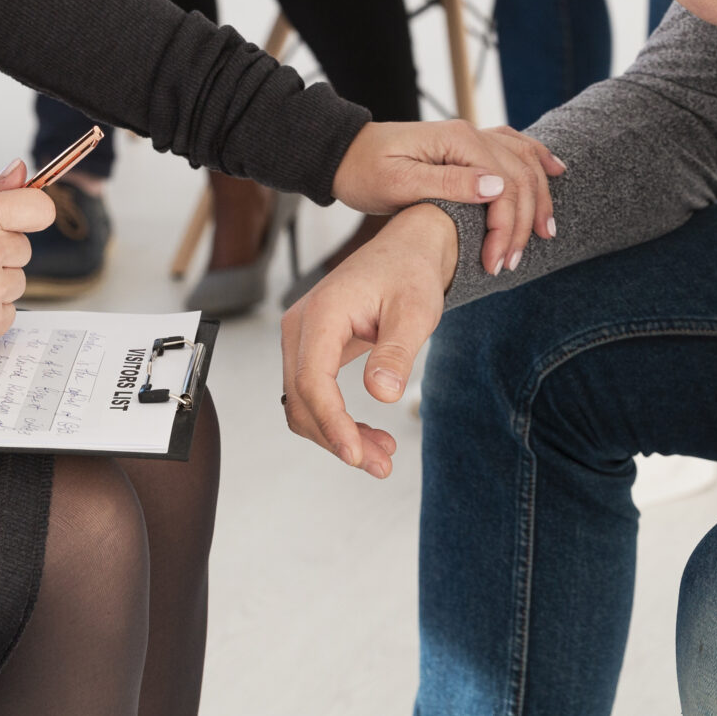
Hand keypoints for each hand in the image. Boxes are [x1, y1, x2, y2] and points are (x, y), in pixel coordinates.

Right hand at [281, 205, 454, 476]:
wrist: (407, 250)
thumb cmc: (410, 273)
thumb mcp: (415, 311)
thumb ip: (397, 352)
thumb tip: (381, 395)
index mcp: (322, 312)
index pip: (312, 381)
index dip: (332, 424)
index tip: (357, 455)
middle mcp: (301, 325)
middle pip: (302, 400)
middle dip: (337, 438)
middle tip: (381, 465)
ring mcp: (302, 338)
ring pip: (303, 403)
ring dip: (336, 435)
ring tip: (381, 456)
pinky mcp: (312, 349)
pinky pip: (313, 394)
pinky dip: (336, 421)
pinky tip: (368, 435)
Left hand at [331, 120, 564, 278]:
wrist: (344, 154)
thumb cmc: (365, 171)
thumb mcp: (400, 183)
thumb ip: (449, 184)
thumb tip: (496, 188)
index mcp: (458, 140)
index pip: (502, 186)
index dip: (505, 227)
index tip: (495, 263)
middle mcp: (470, 133)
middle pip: (520, 176)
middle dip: (523, 223)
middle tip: (512, 262)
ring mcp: (470, 137)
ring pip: (524, 162)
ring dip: (538, 197)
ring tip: (544, 232)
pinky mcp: (466, 146)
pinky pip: (513, 147)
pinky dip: (536, 159)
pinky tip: (555, 170)